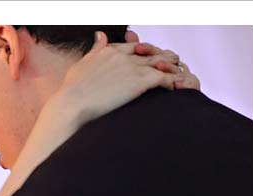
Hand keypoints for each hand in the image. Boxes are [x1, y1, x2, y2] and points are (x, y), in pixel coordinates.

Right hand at [52, 31, 196, 127]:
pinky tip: (174, 88)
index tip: (150, 55)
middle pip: (149, 53)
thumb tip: (100, 35)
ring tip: (180, 74)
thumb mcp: (82, 64)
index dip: (144, 50)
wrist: (72, 104)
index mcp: (109, 52)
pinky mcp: (140, 81)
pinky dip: (171, 82)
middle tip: (173, 61)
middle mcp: (123, 56)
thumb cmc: (72, 90)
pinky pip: (163, 78)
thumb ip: (95, 50)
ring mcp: (132, 68)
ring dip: (171, 68)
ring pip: (160, 63)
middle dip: (162, 56)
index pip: (132, 47)